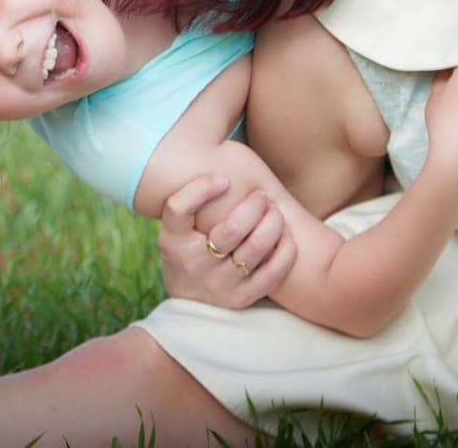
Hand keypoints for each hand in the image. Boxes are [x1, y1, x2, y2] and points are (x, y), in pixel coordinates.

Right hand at [156, 175, 296, 308]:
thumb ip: (192, 195)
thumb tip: (219, 159)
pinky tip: (284, 235)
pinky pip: (272, 274)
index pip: (179, 209)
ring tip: (274, 212)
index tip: (223, 180)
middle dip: (255, 205)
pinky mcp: (240, 298)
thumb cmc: (189, 242)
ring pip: (256, 248)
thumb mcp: (178, 223)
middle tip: (260, 197)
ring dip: (273, 223)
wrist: (189, 294)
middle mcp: (193, 264)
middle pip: (232, 229)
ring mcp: (218, 284)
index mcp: (172, 240)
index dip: (201, 189)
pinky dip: (285, 250)